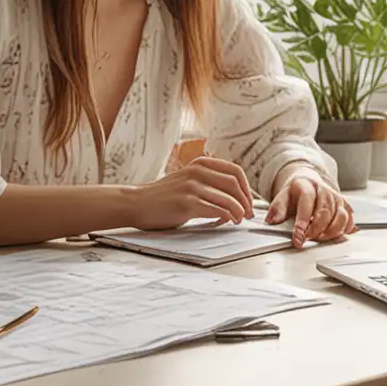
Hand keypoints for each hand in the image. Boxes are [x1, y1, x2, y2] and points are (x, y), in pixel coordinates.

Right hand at [128, 156, 253, 228]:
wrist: (136, 203)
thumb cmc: (163, 196)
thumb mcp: (188, 179)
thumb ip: (208, 181)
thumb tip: (234, 196)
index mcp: (201, 163)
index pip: (235, 171)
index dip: (247, 188)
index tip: (250, 201)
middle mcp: (198, 171)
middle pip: (235, 184)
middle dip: (246, 201)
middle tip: (249, 214)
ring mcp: (192, 187)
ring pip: (228, 198)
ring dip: (238, 212)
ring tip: (239, 220)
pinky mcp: (187, 203)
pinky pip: (216, 210)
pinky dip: (226, 217)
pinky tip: (225, 222)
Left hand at [266, 172, 355, 246]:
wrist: (309, 182)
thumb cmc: (296, 193)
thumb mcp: (282, 197)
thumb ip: (277, 209)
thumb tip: (272, 220)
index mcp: (307, 185)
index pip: (307, 203)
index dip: (303, 222)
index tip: (298, 238)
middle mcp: (324, 190)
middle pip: (325, 211)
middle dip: (316, 229)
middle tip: (307, 239)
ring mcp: (336, 197)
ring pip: (340, 215)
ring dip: (331, 231)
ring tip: (320, 238)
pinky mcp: (344, 205)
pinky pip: (349, 219)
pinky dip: (344, 229)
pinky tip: (335, 235)